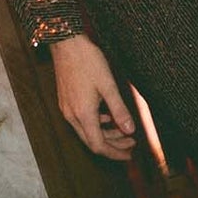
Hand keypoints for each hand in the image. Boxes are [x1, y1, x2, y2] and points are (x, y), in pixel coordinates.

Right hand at [50, 35, 136, 160]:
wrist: (66, 44)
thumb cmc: (88, 61)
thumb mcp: (108, 85)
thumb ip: (120, 110)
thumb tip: (130, 131)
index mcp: (83, 114)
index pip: (98, 145)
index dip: (115, 153)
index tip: (130, 153)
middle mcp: (72, 115)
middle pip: (92, 141)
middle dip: (113, 146)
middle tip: (131, 144)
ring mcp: (67, 109)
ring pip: (87, 131)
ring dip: (105, 134)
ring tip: (123, 131)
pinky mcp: (66, 101)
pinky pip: (81, 121)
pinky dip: (97, 123)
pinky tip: (108, 116)